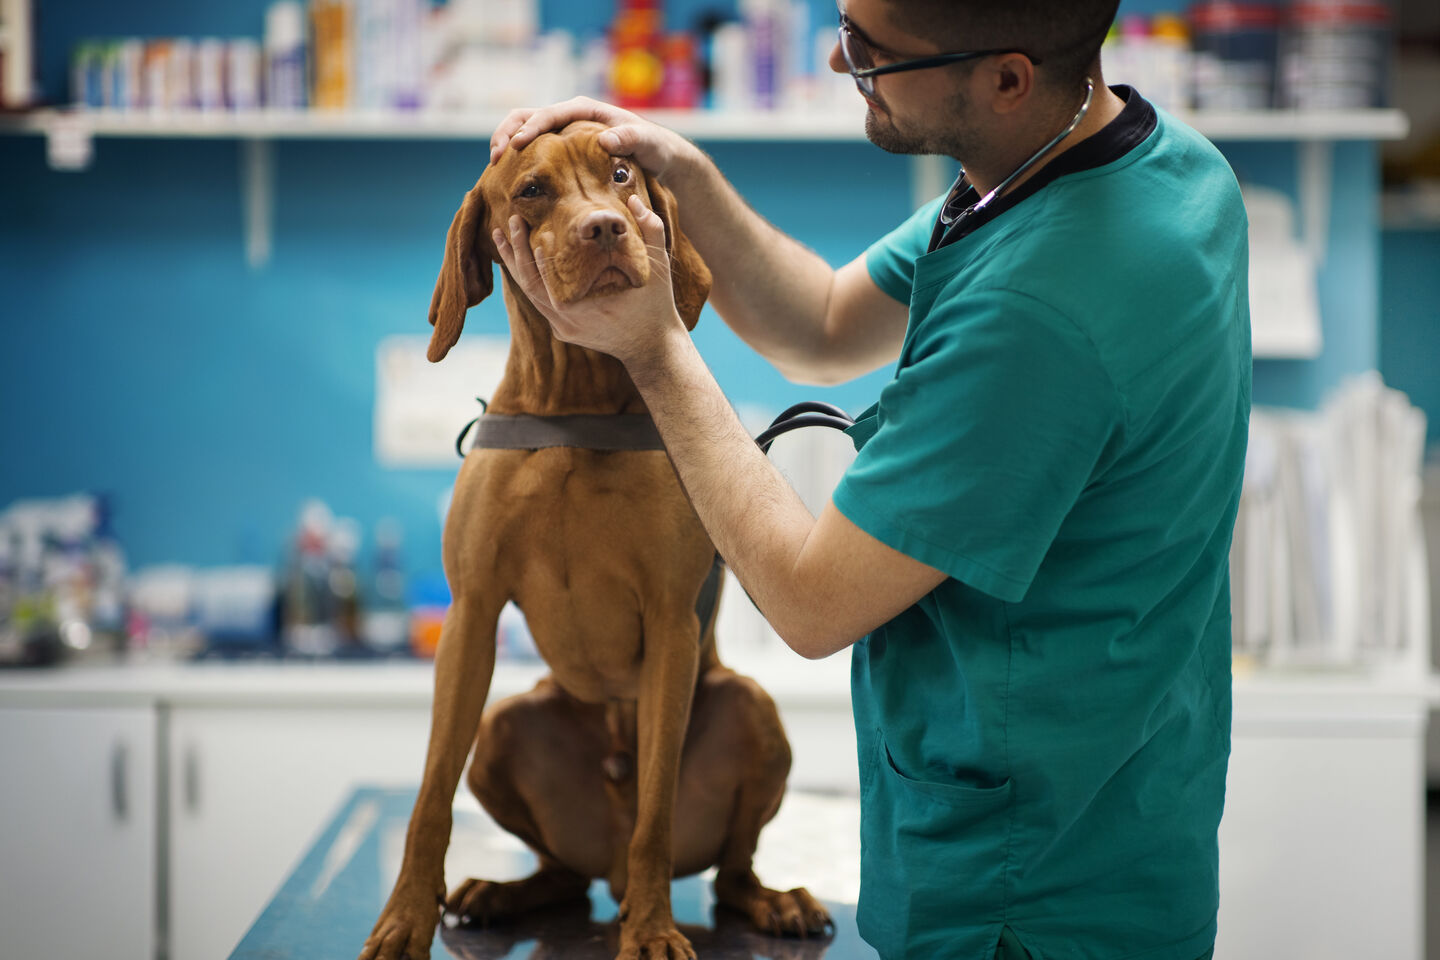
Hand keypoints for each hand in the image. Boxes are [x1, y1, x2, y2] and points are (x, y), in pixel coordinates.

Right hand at [489, 96, 695, 183]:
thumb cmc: (653, 147)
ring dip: (506, 144)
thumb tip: (605, 139)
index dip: (531, 128)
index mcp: (584, 109)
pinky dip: (517, 158)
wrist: (656, 156)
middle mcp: (569, 115)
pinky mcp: (561, 147)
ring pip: (524, 130)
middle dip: (508, 133)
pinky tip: (509, 176)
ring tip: (495, 166)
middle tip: (495, 157)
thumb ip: (630, 139)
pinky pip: (533, 148)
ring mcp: (563, 131)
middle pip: (527, 116)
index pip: (549, 113)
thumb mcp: (647, 143)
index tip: (517, 145)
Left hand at [492, 194, 685, 370]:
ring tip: (501, 236)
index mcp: (587, 307)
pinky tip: (518, 258)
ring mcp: (562, 328)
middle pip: (530, 285)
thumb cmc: (656, 306)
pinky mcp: (562, 330)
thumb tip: (632, 198)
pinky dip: (527, 278)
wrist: (652, 347)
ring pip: (529, 294)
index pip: (550, 279)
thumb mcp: (659, 269)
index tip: (530, 229)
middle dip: (517, 252)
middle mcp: (567, 321)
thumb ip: (651, 230)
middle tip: (510, 222)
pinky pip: (537, 301)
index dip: (534, 255)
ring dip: (515, 264)